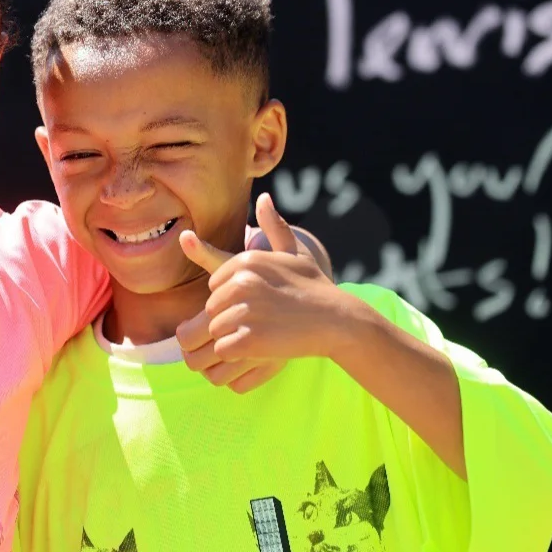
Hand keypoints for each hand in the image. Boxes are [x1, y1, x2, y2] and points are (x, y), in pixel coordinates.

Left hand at [176, 194, 348, 394]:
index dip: (233, 298)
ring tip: (261, 334)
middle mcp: (242, 282)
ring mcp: (245, 311)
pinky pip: (223, 350)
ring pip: (216, 330)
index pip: (215, 285)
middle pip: (212, 308)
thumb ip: (274, 226)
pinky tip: (258, 349)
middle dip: (230, 318)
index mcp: (245, 261)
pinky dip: (237, 354)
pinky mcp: (248, 340)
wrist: (339, 322)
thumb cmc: (314, 287)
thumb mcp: (294, 253)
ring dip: (233, 337)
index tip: (258, 302)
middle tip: (260, 321)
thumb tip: (263, 198)